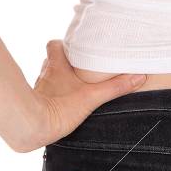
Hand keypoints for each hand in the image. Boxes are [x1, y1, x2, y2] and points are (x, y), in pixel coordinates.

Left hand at [27, 40, 146, 147]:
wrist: (31, 127)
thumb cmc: (59, 108)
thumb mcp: (91, 97)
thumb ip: (114, 87)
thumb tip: (138, 77)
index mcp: (57, 66)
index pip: (54, 45)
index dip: (62, 44)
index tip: (74, 46)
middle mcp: (45, 75)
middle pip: (50, 60)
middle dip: (62, 62)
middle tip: (77, 67)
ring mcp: (38, 90)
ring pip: (46, 78)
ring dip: (55, 79)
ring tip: (71, 85)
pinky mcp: (34, 105)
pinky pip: (42, 95)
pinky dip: (50, 96)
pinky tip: (60, 104)